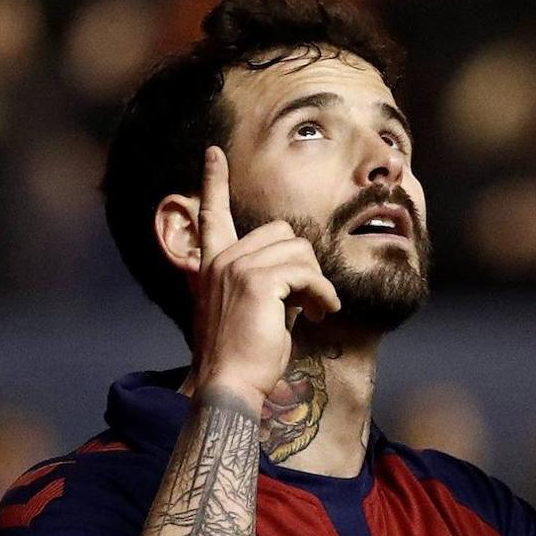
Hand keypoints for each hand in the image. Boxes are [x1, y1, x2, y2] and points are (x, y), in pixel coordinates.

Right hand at [191, 146, 340, 402]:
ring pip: (299, 251)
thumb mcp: (253, 312)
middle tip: (313, 300)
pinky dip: (322, 293)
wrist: (229, 384)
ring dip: (317, 283)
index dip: (214, 181)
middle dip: (305, 266)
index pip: (212, 214)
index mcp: (213, 265)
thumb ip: (270, 284)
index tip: (214, 152)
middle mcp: (221, 260)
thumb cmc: (244, 358)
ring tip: (317, 310)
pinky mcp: (257, 280)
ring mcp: (237, 267)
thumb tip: (302, 278)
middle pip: (282, 233)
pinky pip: (306, 272)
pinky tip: (321, 313)